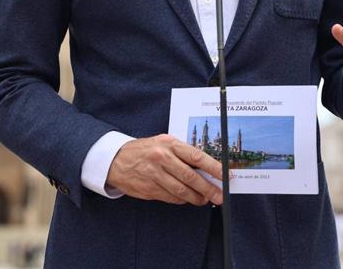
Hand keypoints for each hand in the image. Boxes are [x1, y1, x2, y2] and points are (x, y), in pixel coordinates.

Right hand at [106, 134, 223, 205]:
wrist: (116, 159)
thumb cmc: (146, 150)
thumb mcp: (164, 143)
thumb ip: (183, 153)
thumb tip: (207, 168)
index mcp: (169, 144)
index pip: (197, 156)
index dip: (214, 168)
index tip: (226, 176)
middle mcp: (162, 158)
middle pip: (191, 177)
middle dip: (209, 188)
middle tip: (220, 196)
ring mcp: (154, 175)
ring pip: (182, 191)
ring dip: (197, 198)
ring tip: (205, 200)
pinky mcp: (149, 189)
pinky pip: (171, 197)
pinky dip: (182, 199)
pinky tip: (186, 199)